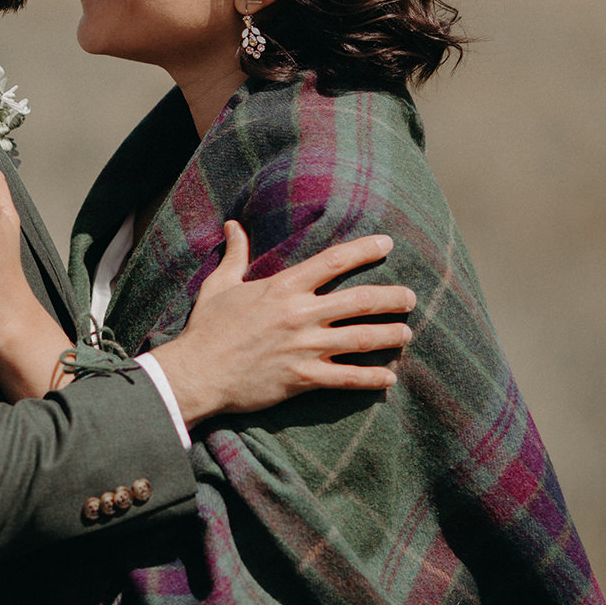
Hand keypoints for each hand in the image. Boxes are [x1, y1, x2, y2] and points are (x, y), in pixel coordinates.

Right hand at [150, 222, 413, 429]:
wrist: (195, 373)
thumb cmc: (206, 329)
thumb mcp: (219, 286)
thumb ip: (235, 255)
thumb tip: (233, 225)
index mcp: (282, 287)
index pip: (333, 261)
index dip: (364, 250)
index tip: (387, 244)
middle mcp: (299, 314)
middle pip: (359, 301)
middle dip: (391, 298)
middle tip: (410, 297)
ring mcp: (304, 348)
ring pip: (361, 338)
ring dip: (390, 335)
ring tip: (407, 332)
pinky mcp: (303, 379)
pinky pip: (347, 378)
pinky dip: (372, 378)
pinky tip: (390, 377)